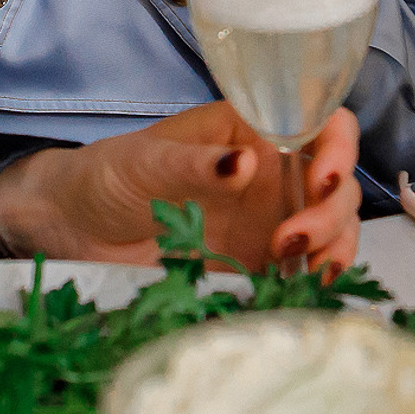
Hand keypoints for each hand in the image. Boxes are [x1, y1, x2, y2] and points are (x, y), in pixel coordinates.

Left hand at [0, 104, 360, 276]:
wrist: (75, 233)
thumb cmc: (108, 177)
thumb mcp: (145, 162)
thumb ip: (196, 163)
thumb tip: (246, 161)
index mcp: (253, 131)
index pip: (321, 123)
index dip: (338, 146)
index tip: (323, 178)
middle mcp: (273, 173)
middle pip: (337, 183)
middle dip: (331, 212)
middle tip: (288, 241)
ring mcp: (269, 221)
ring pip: (334, 227)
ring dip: (334, 248)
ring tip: (306, 272)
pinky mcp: (258, 266)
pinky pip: (305, 270)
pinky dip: (317, 280)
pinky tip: (306, 290)